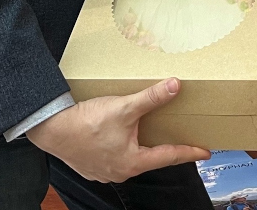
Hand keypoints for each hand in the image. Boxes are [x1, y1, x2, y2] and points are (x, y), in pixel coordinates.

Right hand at [27, 78, 209, 182]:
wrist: (51, 129)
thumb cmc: (86, 123)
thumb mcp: (124, 107)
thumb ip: (151, 98)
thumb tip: (175, 86)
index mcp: (133, 162)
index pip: (169, 156)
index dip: (189, 152)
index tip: (205, 152)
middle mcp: (120, 171)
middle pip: (150, 158)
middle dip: (164, 147)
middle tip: (178, 138)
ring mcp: (105, 171)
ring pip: (131, 158)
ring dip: (140, 146)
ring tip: (147, 133)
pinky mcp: (92, 165)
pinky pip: (114, 157)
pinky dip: (122, 146)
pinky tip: (120, 135)